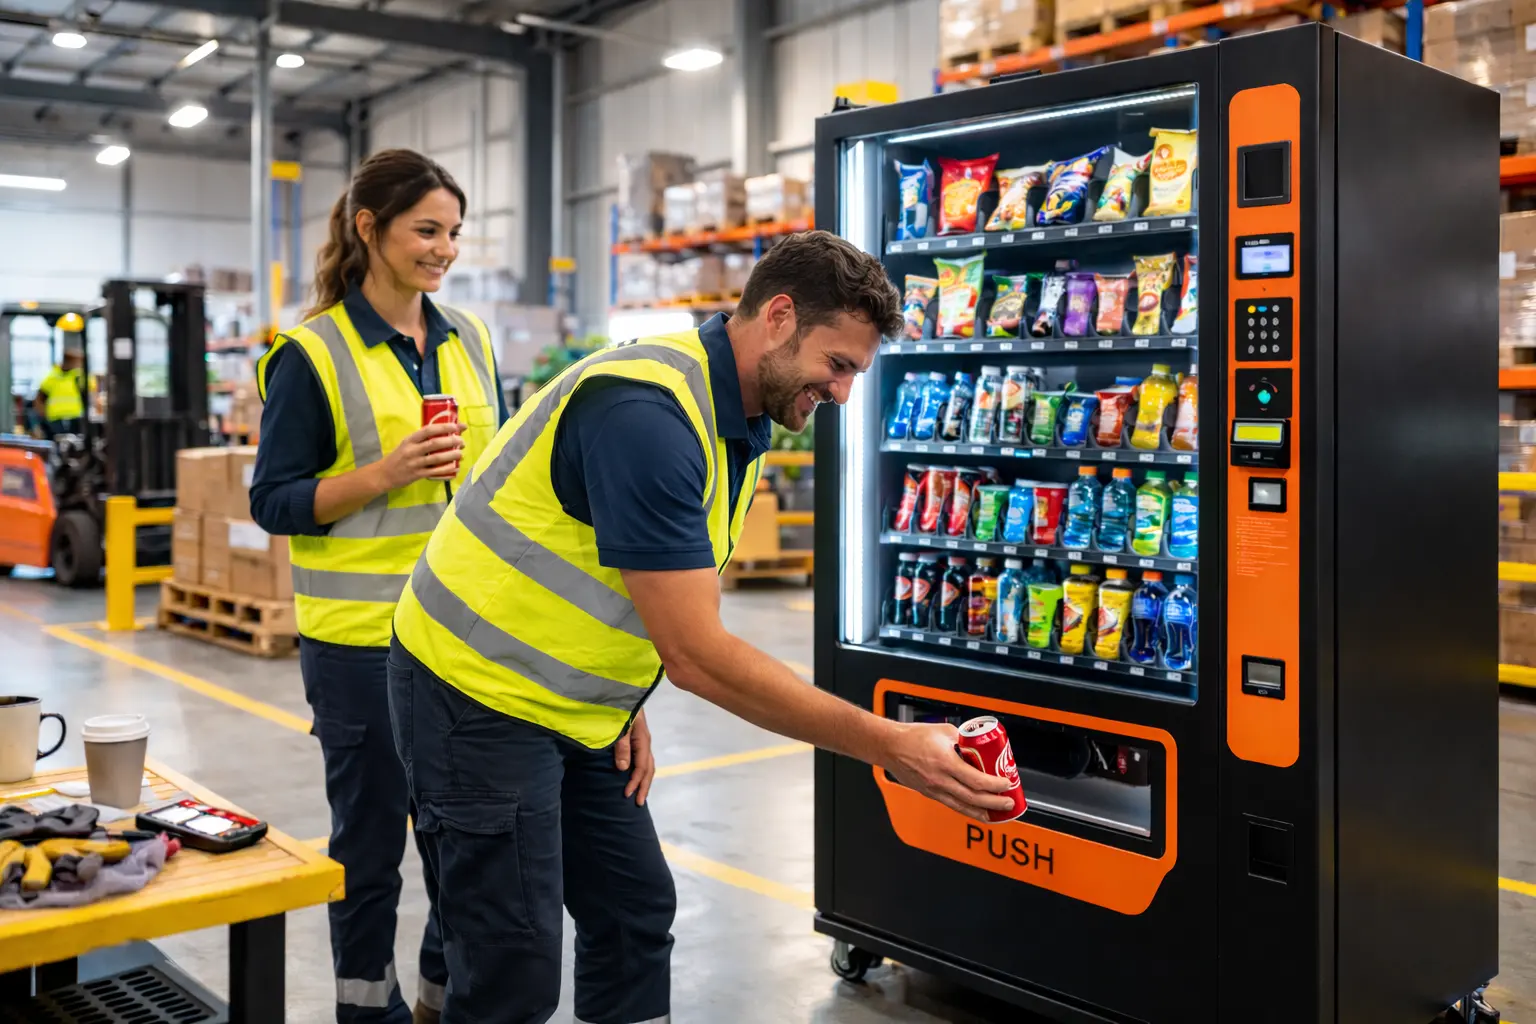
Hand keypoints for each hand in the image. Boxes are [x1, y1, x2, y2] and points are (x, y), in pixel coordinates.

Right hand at [372, 422, 464, 490]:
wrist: (384, 474)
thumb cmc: (398, 457)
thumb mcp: (406, 444)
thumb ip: (422, 439)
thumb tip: (444, 433)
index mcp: (410, 440)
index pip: (428, 430)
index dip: (444, 427)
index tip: (456, 426)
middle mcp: (412, 450)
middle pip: (434, 444)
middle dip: (451, 441)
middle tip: (461, 441)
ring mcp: (415, 464)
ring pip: (436, 459)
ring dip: (451, 455)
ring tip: (460, 454)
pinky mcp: (417, 475)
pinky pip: (435, 472)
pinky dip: (446, 470)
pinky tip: (455, 467)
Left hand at [616, 710, 655, 805]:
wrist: (620, 690)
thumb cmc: (619, 707)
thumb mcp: (620, 726)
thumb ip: (621, 746)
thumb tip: (623, 769)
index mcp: (642, 739)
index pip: (642, 766)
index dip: (635, 781)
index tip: (626, 794)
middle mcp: (645, 741)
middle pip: (648, 768)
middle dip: (644, 786)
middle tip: (637, 802)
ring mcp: (642, 739)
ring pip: (647, 764)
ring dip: (644, 780)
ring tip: (639, 793)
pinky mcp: (637, 737)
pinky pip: (642, 758)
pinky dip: (641, 770)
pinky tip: (635, 775)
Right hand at [881, 722, 1015, 821]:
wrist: (889, 746)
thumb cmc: (913, 736)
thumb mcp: (944, 731)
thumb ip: (963, 740)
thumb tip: (978, 746)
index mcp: (945, 762)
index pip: (976, 780)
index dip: (995, 784)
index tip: (1007, 783)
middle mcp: (940, 780)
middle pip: (973, 798)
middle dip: (995, 802)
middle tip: (1009, 802)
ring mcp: (934, 789)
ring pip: (962, 807)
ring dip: (982, 812)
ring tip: (997, 814)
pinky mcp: (929, 793)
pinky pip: (951, 804)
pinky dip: (967, 809)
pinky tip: (976, 811)